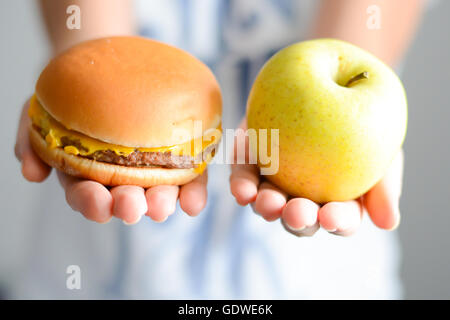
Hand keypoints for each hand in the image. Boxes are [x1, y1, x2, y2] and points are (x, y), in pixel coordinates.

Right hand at [15, 99, 207, 223]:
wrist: (104, 67)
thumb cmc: (71, 96)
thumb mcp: (40, 111)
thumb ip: (31, 141)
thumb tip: (31, 174)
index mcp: (87, 174)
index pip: (86, 195)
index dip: (91, 203)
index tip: (98, 204)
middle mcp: (120, 176)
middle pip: (125, 198)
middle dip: (129, 206)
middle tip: (133, 207)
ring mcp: (150, 168)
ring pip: (158, 190)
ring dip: (162, 202)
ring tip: (164, 205)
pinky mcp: (178, 155)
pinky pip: (188, 175)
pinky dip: (192, 192)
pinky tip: (194, 203)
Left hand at [229, 118, 402, 236]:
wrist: (333, 83)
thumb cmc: (362, 122)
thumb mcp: (381, 148)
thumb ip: (384, 184)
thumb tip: (389, 223)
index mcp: (338, 201)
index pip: (340, 220)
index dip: (336, 221)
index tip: (332, 217)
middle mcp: (305, 197)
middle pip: (300, 218)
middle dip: (297, 219)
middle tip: (296, 213)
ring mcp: (277, 181)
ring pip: (269, 202)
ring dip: (266, 206)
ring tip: (266, 202)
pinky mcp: (253, 162)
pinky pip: (244, 177)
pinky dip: (242, 185)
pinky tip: (242, 189)